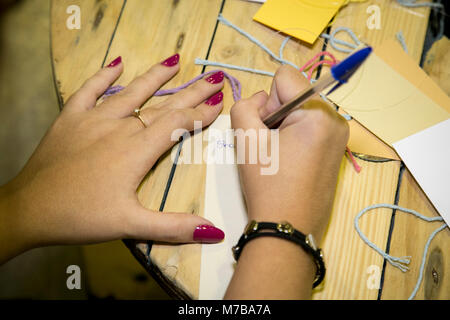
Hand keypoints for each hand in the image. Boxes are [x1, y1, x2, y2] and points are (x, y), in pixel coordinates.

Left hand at [0, 55, 225, 262]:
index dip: (200, 114)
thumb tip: (215, 231)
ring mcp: (93, 119)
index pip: (177, 125)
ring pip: (131, 92)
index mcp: (136, 150)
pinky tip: (118, 62)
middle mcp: (119, 127)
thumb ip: (174, 227)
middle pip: (162, 105)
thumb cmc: (81, 217)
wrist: (29, 209)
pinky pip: (89, 90)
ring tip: (175, 61)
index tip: (219, 103)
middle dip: (191, 92)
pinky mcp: (70, 118)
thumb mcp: (131, 225)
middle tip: (214, 77)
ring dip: (155, 77)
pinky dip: (104, 75)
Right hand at [231, 65, 348, 240]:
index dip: (267, 101)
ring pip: (301, 108)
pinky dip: (295, 135)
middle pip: (295, 92)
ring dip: (284, 124)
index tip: (266, 129)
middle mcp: (336, 119)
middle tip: (270, 146)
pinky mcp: (336, 148)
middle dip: (276, 113)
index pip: (284, 77)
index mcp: (319, 113)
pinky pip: (310, 125)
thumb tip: (259, 99)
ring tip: (278, 155)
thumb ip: (244, 106)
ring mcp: (340, 135)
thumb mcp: (245, 140)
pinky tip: (289, 159)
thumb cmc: (267, 184)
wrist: (287, 227)